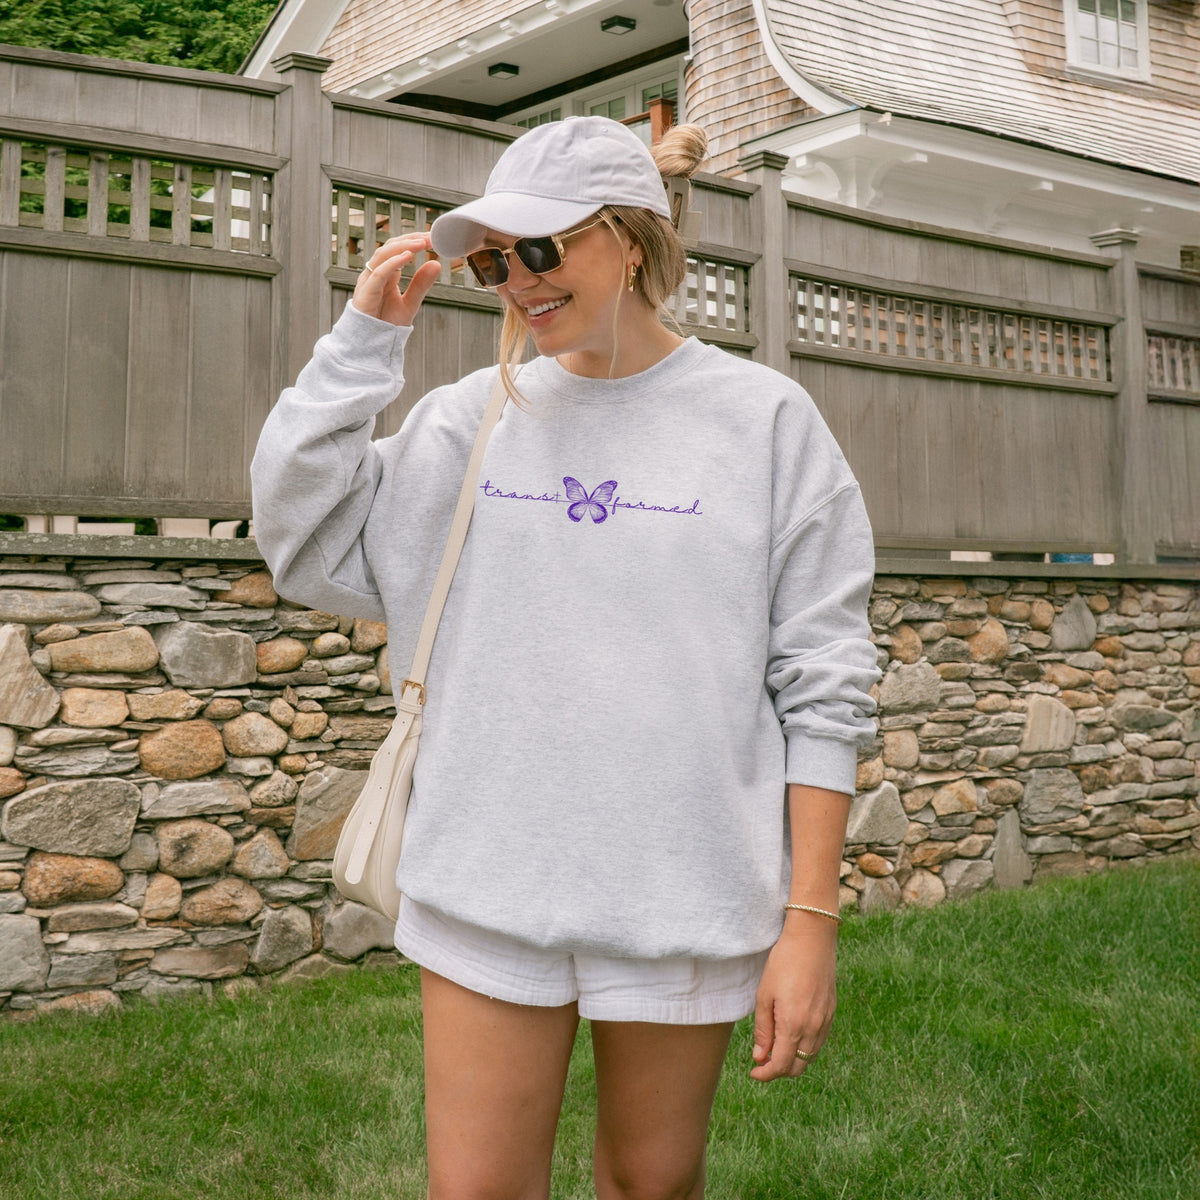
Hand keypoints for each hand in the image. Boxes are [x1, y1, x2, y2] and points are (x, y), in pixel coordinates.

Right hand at [352, 233, 441, 326]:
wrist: (373, 346)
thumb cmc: (387, 326)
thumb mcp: (410, 303)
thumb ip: (421, 284)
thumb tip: (436, 263)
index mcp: (385, 274)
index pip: (397, 249)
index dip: (413, 240)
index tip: (431, 237)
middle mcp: (374, 274)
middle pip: (390, 247)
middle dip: (410, 239)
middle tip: (429, 237)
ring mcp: (368, 282)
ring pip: (383, 255)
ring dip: (403, 246)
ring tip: (421, 243)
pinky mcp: (366, 293)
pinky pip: (379, 273)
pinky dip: (394, 263)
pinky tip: (408, 257)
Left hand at [749, 917, 837, 1081]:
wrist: (812, 940)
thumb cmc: (783, 964)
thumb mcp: (764, 995)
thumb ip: (763, 1030)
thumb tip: (760, 1057)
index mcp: (794, 1026)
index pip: (781, 1066)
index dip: (766, 1074)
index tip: (754, 1072)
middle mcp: (813, 1029)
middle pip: (797, 1067)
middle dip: (778, 1070)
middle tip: (762, 1060)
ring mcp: (826, 1021)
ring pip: (809, 1056)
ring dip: (792, 1059)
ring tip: (774, 1046)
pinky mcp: (832, 1012)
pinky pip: (818, 1041)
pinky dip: (804, 1047)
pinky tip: (792, 1033)